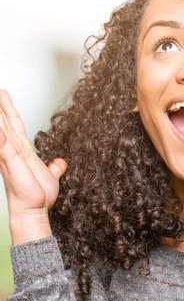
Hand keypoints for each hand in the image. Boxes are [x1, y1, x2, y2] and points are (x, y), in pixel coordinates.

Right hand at [0, 89, 67, 243]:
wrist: (34, 210)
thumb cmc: (38, 196)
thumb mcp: (51, 176)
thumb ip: (55, 167)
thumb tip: (60, 163)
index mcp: (23, 150)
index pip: (15, 125)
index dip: (10, 110)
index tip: (4, 96)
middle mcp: (14, 150)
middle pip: (6, 122)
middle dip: (2, 106)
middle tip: (0, 91)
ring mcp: (9, 154)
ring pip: (1, 129)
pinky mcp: (9, 160)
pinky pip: (2, 143)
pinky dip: (0, 135)